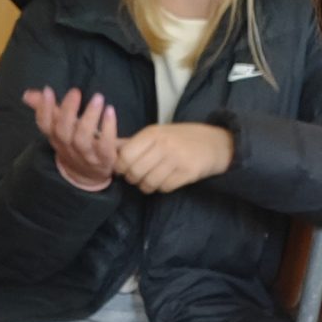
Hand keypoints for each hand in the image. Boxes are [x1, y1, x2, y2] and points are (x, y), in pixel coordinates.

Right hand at [25, 85, 118, 189]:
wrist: (89, 176)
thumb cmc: (74, 145)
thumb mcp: (59, 128)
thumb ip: (46, 109)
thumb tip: (27, 94)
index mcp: (55, 138)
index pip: (44, 125)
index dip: (44, 109)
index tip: (48, 90)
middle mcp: (68, 147)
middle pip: (63, 131)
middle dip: (67, 110)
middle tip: (75, 91)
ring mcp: (86, 155)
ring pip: (83, 138)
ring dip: (90, 117)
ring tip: (98, 98)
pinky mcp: (105, 159)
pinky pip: (105, 145)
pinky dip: (108, 129)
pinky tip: (110, 111)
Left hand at [114, 121, 233, 193]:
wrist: (215, 143)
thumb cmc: (182, 138)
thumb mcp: (157, 133)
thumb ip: (132, 142)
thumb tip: (106, 145)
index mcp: (152, 133)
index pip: (125, 156)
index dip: (121, 167)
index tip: (125, 168)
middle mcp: (163, 145)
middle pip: (134, 171)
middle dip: (133, 178)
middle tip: (138, 176)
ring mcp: (176, 159)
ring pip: (149, 182)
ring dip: (147, 186)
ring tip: (151, 179)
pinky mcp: (187, 173)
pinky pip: (165, 188)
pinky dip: (162, 188)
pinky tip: (166, 180)